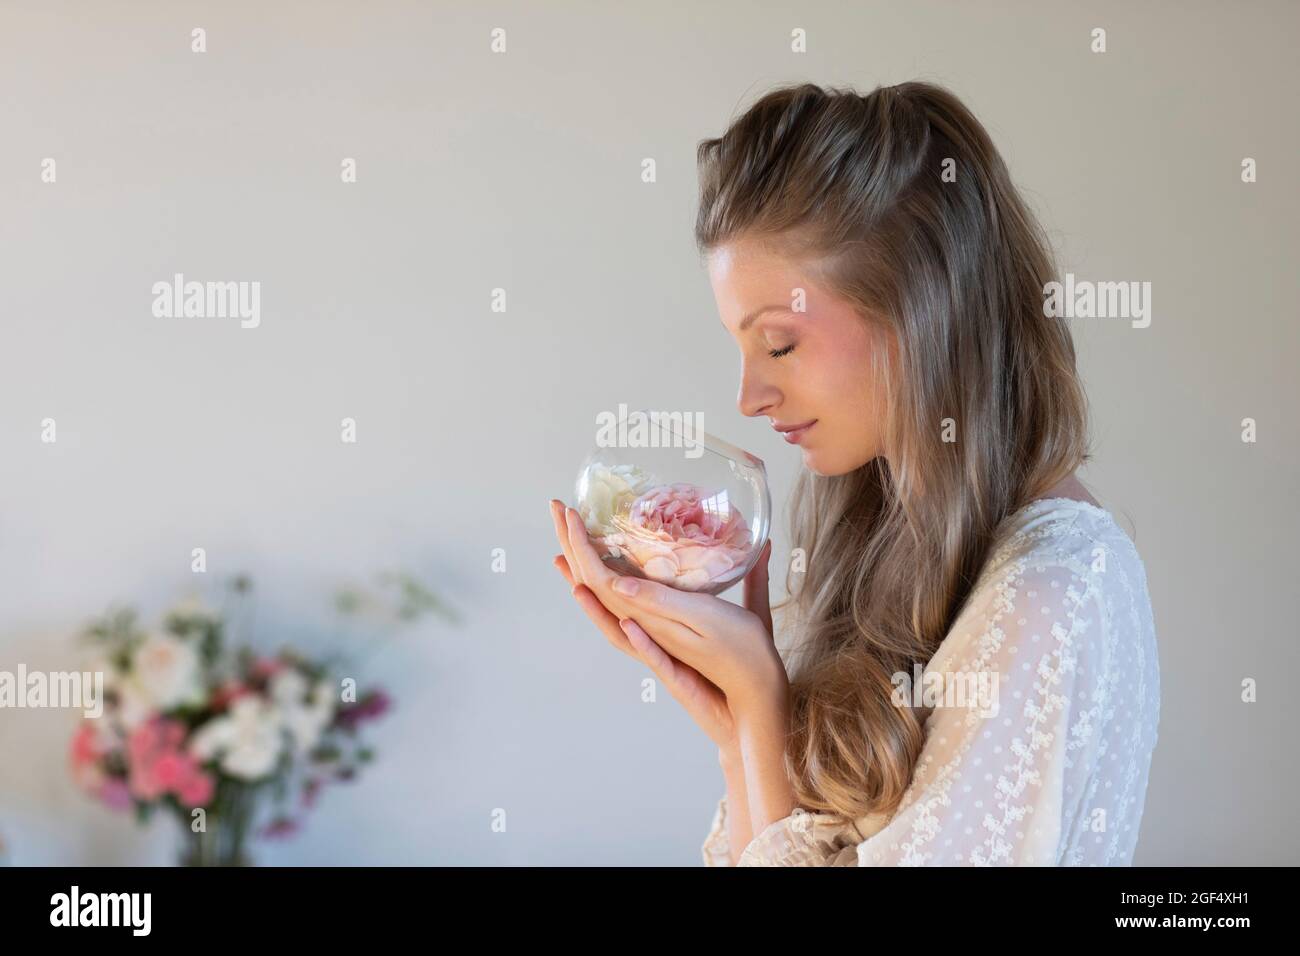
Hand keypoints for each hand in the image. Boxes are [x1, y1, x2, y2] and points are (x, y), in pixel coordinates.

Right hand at [548, 498, 786, 740]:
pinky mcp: (679, 680)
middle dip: (578, 568)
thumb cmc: (746, 664)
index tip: (568, 521)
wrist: (753, 712)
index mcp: (659, 616)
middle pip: (605, 600)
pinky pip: (656, 661)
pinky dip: (642, 644)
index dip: (591, 553)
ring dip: (596, 608)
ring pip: (621, 631)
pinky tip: (630, 623)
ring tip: (575, 582)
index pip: (617, 581)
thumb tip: (763, 546)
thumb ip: (752, 581)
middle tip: (557, 531)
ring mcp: (662, 658)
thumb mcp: (749, 614)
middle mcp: (651, 636)